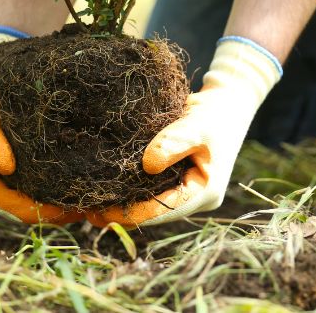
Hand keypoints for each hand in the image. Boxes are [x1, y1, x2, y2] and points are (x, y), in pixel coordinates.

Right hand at [0, 30, 83, 223]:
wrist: (4, 80)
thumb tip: (5, 166)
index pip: (16, 209)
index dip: (44, 213)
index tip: (72, 209)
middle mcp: (2, 187)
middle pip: (37, 211)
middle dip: (65, 211)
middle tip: (97, 206)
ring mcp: (20, 181)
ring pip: (49, 202)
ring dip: (73, 202)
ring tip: (103, 197)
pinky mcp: (38, 169)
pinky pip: (57, 186)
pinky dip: (76, 185)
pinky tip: (100, 180)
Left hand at [87, 37, 281, 226]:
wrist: (228, 102)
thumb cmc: (215, 113)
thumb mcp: (197, 125)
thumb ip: (174, 142)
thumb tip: (146, 165)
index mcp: (206, 192)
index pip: (165, 210)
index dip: (133, 212)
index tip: (102, 211)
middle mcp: (196, 197)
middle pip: (156, 213)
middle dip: (124, 213)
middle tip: (87, 211)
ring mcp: (187, 190)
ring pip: (152, 204)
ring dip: (125, 203)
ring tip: (90, 204)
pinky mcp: (177, 179)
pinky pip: (152, 190)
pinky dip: (130, 190)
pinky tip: (106, 187)